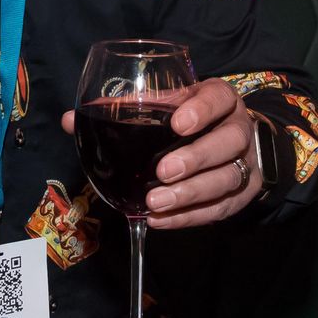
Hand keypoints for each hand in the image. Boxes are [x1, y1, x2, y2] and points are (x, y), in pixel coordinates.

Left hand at [63, 78, 259, 228]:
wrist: (231, 140)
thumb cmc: (187, 117)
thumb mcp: (164, 105)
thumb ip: (122, 110)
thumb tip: (70, 121)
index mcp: (219, 99)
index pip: (219, 98)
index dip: (202, 110)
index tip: (177, 123)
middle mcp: (238, 128)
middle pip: (228, 142)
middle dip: (195, 158)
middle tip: (163, 171)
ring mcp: (247, 163)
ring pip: (227, 178)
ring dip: (190, 194)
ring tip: (155, 202)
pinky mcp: (244, 194)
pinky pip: (221, 208)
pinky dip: (189, 217)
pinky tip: (161, 220)